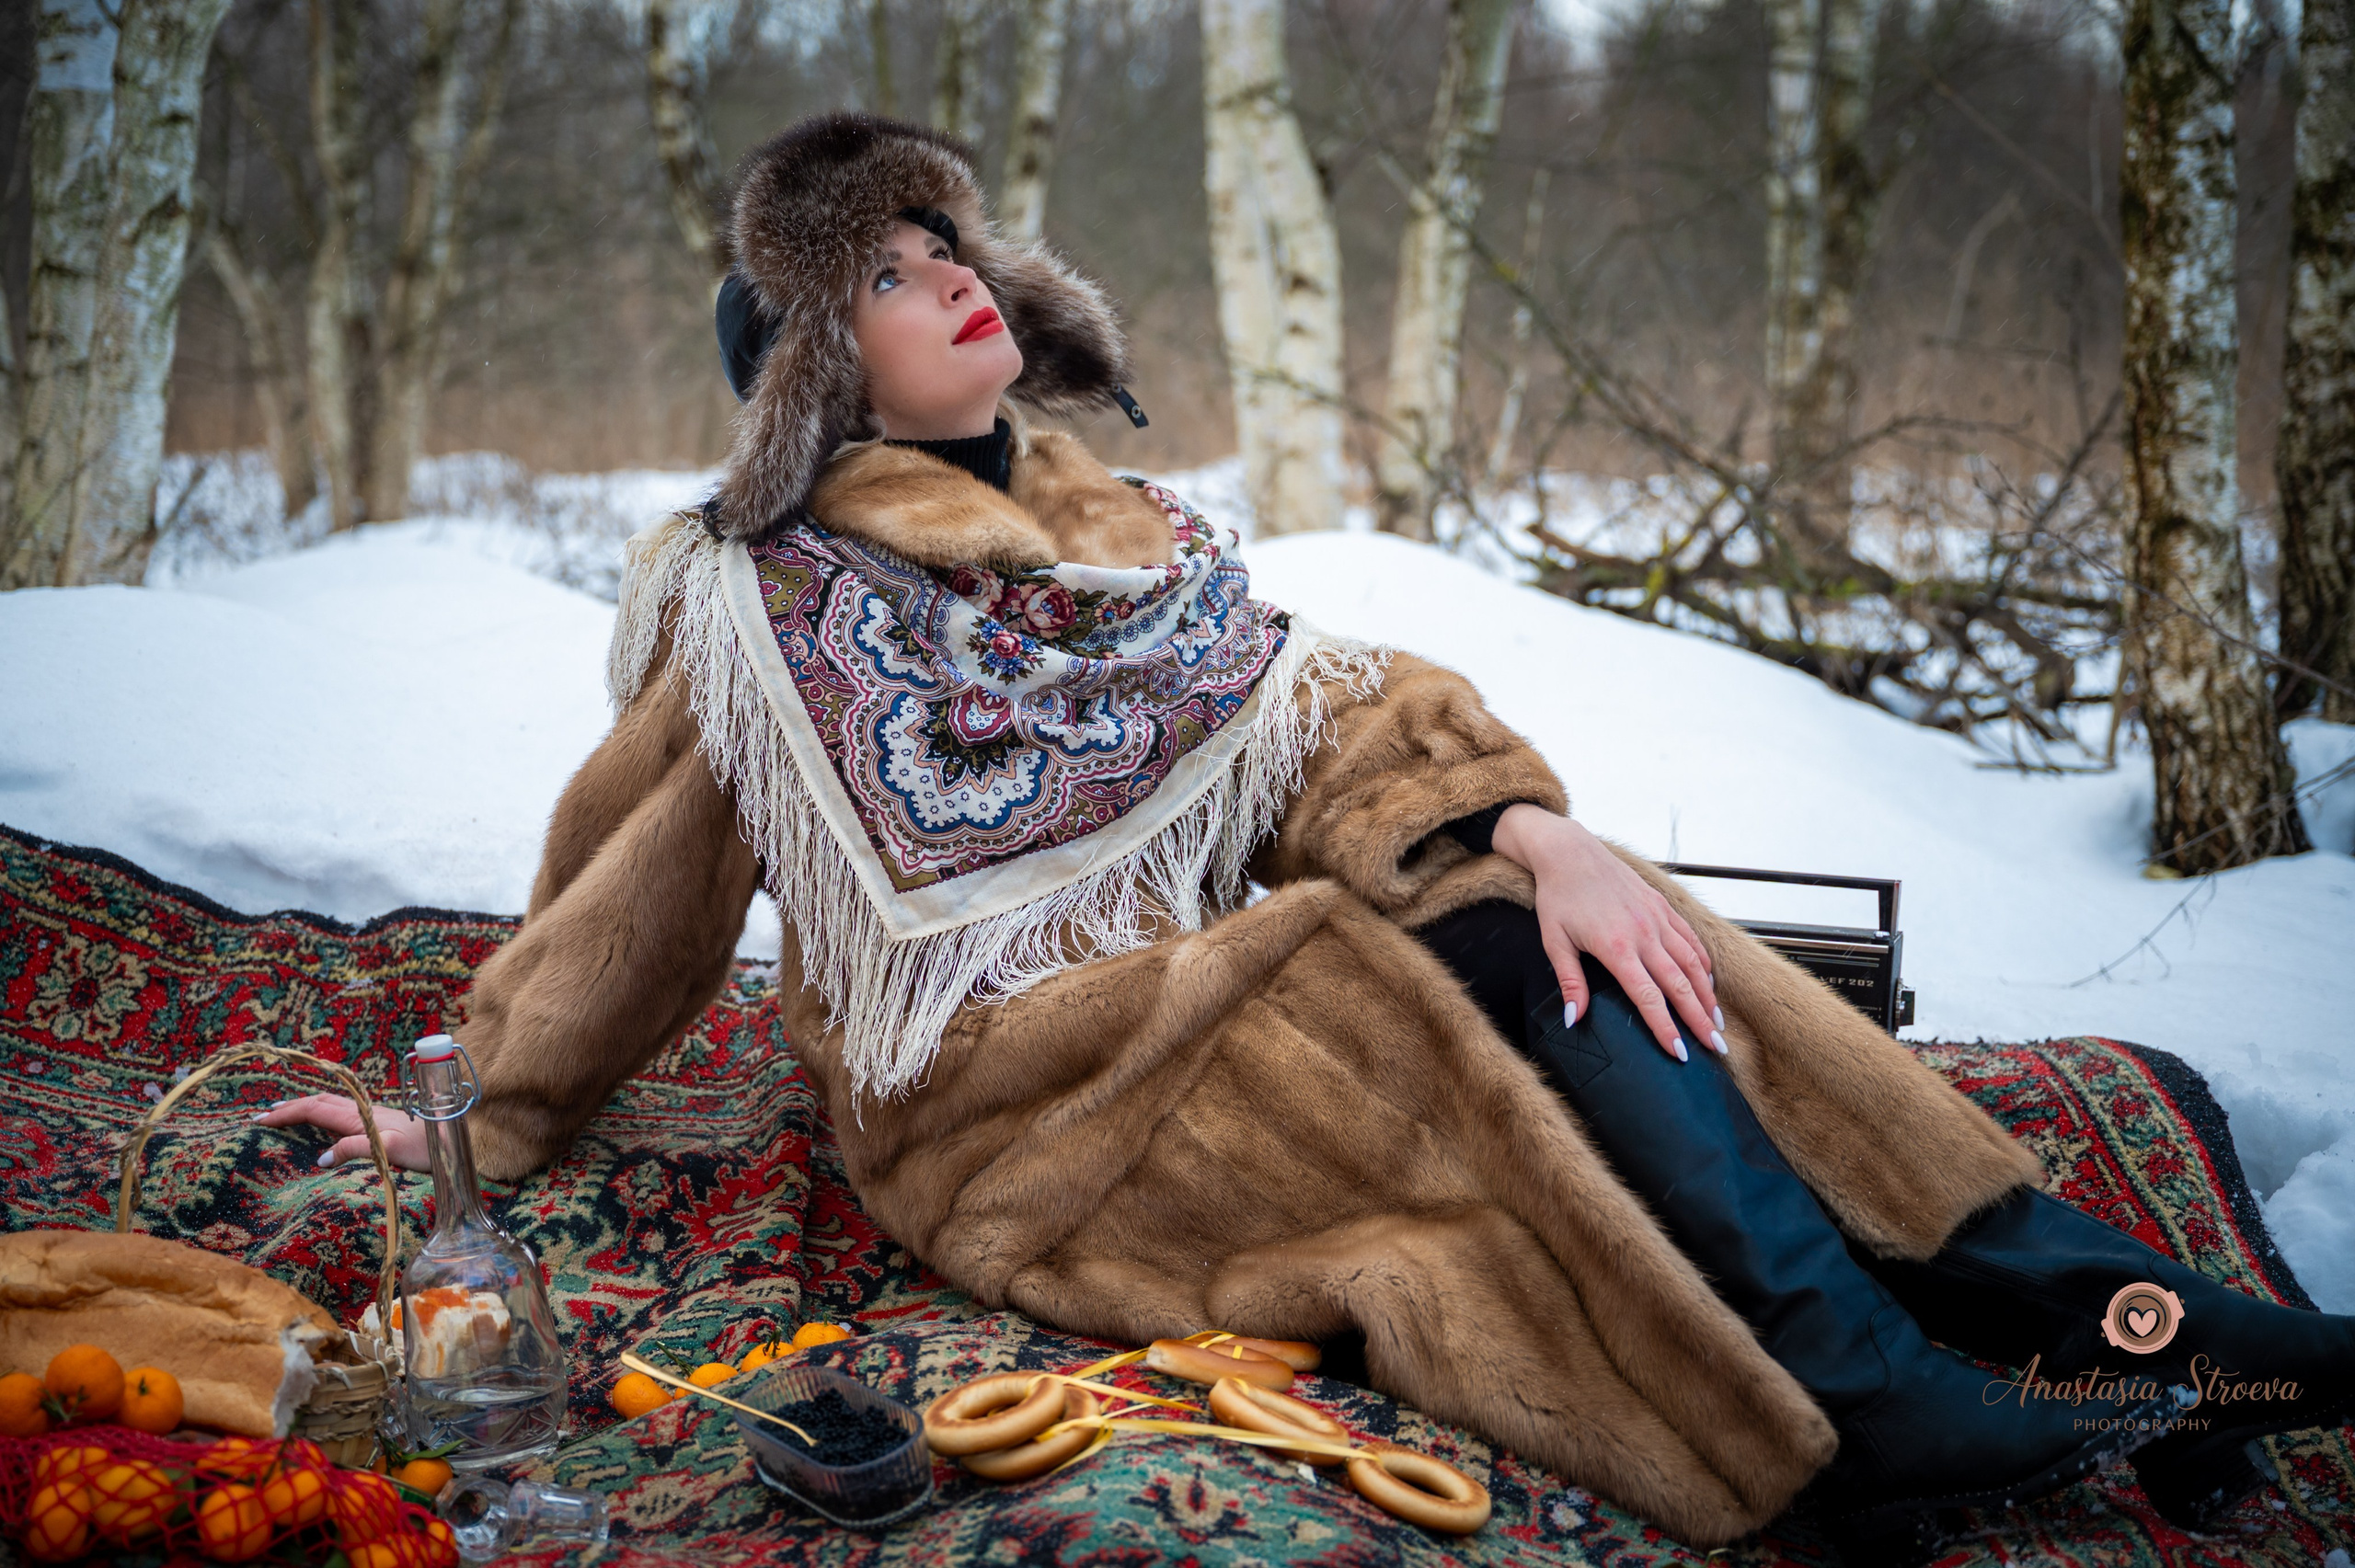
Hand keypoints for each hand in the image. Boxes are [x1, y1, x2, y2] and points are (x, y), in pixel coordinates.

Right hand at [254, 1094, 429, 1172]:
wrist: (455, 1136)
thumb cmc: (426, 1147)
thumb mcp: (390, 1151)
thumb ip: (356, 1150)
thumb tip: (321, 1159)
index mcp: (359, 1117)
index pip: (314, 1110)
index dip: (286, 1113)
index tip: (260, 1120)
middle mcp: (362, 1111)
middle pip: (318, 1102)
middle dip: (290, 1107)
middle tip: (263, 1115)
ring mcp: (371, 1114)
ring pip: (330, 1104)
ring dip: (305, 1107)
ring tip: (285, 1112)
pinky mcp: (379, 1120)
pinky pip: (342, 1111)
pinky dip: (322, 1112)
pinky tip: (323, 1121)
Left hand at [1489, 805, 1724, 1062]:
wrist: (1570, 851)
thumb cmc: (1559, 897)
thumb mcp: (1555, 942)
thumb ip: (1570, 982)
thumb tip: (1574, 1020)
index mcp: (1617, 949)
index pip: (1649, 998)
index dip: (1666, 1029)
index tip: (1680, 1054)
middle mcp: (1644, 934)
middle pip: (1680, 986)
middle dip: (1699, 1020)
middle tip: (1717, 1048)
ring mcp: (1657, 918)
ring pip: (1692, 963)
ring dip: (1707, 995)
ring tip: (1717, 1022)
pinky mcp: (1662, 906)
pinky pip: (1689, 939)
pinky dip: (1703, 963)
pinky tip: (1708, 982)